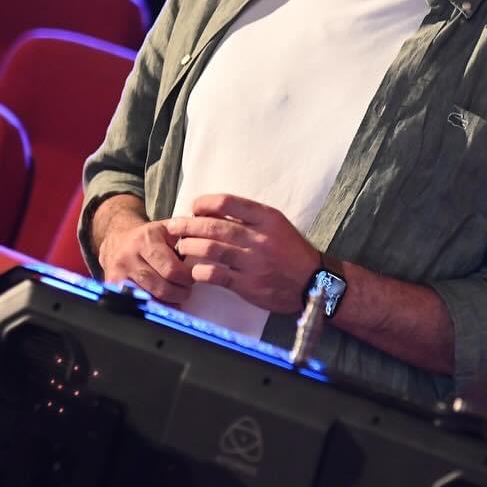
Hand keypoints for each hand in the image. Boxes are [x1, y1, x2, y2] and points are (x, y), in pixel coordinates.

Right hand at [96, 203, 192, 305]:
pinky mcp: (112, 284)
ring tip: (176, 299)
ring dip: (167, 303)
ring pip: (148, 298)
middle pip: (161, 286)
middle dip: (179, 293)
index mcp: (148, 239)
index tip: (194, 278)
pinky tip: (161, 305)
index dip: (187, 278)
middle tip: (187, 292)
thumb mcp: (169, 229)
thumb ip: (190, 235)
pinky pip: (135, 303)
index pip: (172, 269)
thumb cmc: (151, 237)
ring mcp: (119, 271)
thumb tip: (214, 246)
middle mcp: (130, 255)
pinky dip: (152, 307)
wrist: (118, 238)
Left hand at [166, 194, 317, 313]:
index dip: (205, 203)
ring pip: (212, 249)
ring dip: (190, 247)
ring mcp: (254, 262)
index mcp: (267, 218)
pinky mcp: (249, 285)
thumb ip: (250, 217)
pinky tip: (194, 271)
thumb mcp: (276, 225)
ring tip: (181, 247)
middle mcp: (260, 237)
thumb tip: (214, 211)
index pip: (228, 202)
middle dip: (188, 225)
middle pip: (215, 226)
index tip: (194, 207)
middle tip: (173, 226)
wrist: (313, 281)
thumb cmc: (291, 250)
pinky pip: (217, 275)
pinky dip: (201, 272)